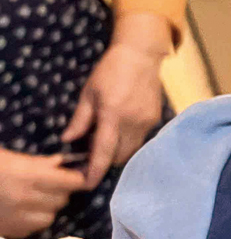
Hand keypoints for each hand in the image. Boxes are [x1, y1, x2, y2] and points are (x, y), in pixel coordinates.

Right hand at [0, 147, 87, 238]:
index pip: (71, 182)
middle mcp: (27, 199)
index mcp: (28, 176)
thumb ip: (36, 162)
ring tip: (34, 198)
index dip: (76, 178)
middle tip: (49, 184)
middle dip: (60, 191)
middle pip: (63, 200)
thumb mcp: (7, 157)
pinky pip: (34, 228)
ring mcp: (18, 218)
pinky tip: (21, 210)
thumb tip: (59, 163)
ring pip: (50, 216)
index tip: (75, 176)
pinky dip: (33, 220)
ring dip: (47, 208)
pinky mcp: (10, 231)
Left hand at [61, 12, 172, 188]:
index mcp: (113, 115)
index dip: (95, 171)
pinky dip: (127, 141)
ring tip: (105, 136)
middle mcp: (133, 123)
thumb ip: (80, 120)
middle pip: (118, 157)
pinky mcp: (155, 120)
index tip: (87, 184)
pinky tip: (119, 127)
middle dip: (105, 160)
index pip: (104, 152)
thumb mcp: (89, 93)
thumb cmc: (110, 71)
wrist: (141, 55)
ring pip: (130, 151)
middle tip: (90, 151)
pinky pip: (139, 140)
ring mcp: (147, 123)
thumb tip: (67, 141)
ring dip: (116, 151)